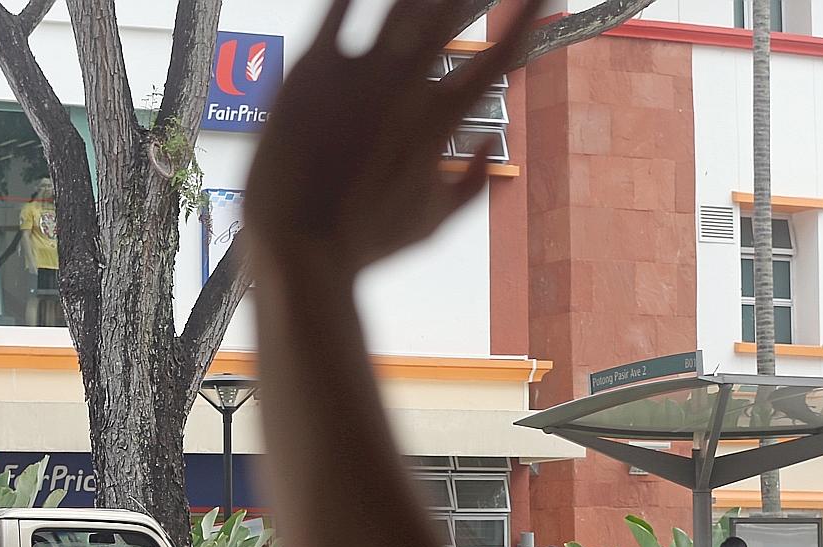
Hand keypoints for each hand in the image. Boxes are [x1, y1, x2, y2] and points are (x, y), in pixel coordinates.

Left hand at [246, 0, 543, 274]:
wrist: (297, 247)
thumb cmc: (361, 243)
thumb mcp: (429, 225)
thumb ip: (471, 186)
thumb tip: (488, 149)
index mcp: (441, 120)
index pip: (500, 56)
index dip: (526, 18)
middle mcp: (406, 88)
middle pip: (449, 15)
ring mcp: (359, 74)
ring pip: (401, 5)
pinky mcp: (312, 70)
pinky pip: (337, 9)